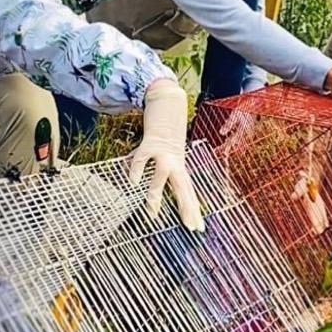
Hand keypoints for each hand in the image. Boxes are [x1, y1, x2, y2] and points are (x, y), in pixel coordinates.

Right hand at [128, 80, 203, 230]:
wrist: (168, 103)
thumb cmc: (165, 132)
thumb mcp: (166, 155)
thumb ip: (161, 171)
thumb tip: (146, 187)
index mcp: (179, 167)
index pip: (189, 193)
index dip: (193, 210)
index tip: (198, 228)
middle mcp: (175, 161)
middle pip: (184, 188)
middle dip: (187, 208)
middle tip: (192, 227)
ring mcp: (163, 152)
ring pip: (163, 175)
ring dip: (157, 192)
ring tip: (152, 211)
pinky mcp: (150, 142)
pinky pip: (143, 158)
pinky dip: (138, 170)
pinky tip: (133, 183)